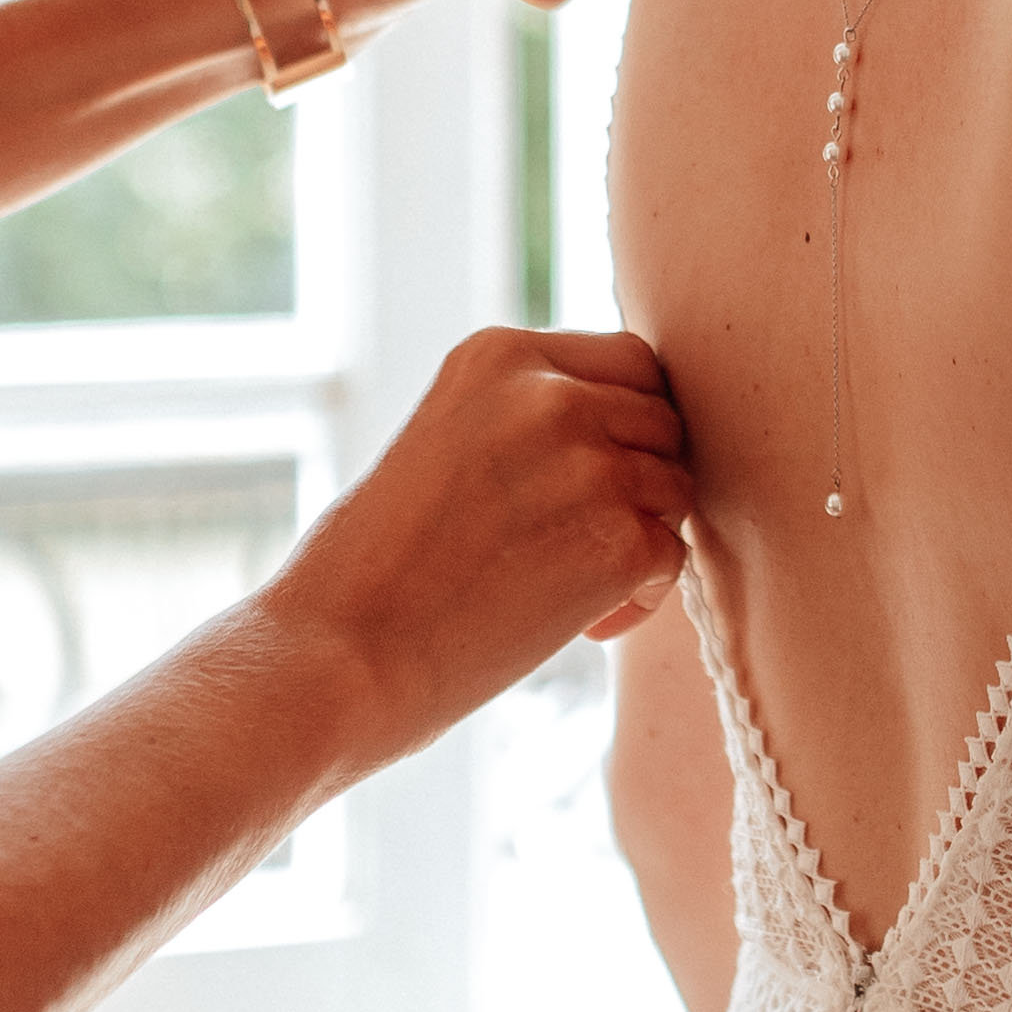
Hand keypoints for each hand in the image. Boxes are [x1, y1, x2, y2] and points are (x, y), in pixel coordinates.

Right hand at [264, 326, 694, 775]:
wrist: (336, 656)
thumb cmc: (371, 570)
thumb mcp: (443, 441)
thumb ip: (524, 421)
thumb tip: (627, 436)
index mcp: (497, 355)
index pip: (627, 361)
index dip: (627, 422)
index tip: (591, 477)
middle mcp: (549, 393)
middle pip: (663, 420)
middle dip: (640, 479)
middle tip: (582, 539)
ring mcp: (589, 464)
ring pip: (675, 487)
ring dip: (641, 537)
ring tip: (573, 587)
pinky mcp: (616, 539)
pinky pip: (672, 555)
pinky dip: (640, 597)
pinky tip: (583, 626)